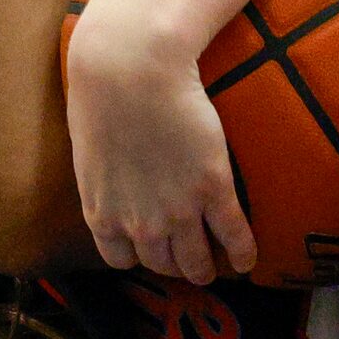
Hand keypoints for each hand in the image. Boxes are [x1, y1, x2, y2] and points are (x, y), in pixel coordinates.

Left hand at [64, 24, 258, 280]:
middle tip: (189, 258)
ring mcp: (177, 211)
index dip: (139, 256)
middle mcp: (138, 223)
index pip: (120, 258)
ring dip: (206, 269)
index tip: (151, 248)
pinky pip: (232, 236)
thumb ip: (104, 175)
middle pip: (161, 263)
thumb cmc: (101, 95)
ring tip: (218, 267)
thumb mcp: (90, 148)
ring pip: (195, 262)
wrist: (130, 70)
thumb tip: (113, 173)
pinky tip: (247, 260)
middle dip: (175, 265)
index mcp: (102, 212)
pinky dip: (242, 254)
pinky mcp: (212, 189)